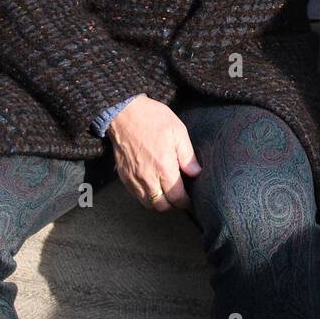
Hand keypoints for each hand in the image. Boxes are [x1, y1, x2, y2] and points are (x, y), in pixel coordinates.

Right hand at [108, 96, 200, 211]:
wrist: (124, 112)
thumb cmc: (152, 118)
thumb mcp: (177, 131)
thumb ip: (187, 155)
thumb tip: (196, 172)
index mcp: (163, 166)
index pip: (176, 197)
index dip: (184, 202)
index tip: (189, 200)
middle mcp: (147, 177)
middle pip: (161, 205)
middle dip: (173, 205)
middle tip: (179, 198)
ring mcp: (133, 178)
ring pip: (147, 204)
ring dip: (159, 203)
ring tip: (167, 195)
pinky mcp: (123, 176)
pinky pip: (136, 195)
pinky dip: (146, 197)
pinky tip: (153, 188)